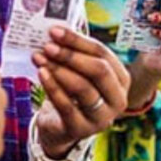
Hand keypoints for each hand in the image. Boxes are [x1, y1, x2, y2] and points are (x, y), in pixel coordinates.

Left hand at [31, 27, 129, 156]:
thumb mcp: (78, 72)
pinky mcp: (82, 130)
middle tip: (48, 46)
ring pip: (83, 88)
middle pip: (98, 70)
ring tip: (39, 57)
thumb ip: (74, 54)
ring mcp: (102, 117)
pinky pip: (67, 106)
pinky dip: (52, 87)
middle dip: (71, 55)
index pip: (103, 54)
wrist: (59, 127)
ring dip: (58, 69)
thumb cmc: (71, 92)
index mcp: (121, 79)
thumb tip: (55, 31)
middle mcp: (118, 99)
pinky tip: (41, 74)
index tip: (55, 31)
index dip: (78, 41)